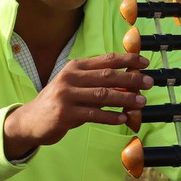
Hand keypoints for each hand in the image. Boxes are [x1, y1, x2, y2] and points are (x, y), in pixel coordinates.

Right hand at [2, 53, 150, 159]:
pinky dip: (110, 116)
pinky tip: (123, 118)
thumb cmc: (60, 103)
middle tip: (149, 83)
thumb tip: (128, 83)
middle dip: (132, 79)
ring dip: (125, 98)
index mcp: (75, 67)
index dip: (127, 60)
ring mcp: (67, 95)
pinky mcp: (65, 113)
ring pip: (103, 95)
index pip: (106, 59)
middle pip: (108, 76)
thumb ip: (98, 84)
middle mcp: (70, 77)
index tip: (144, 63)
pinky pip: (93, 114)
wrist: (30, 120)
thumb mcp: (76, 87)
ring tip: (141, 102)